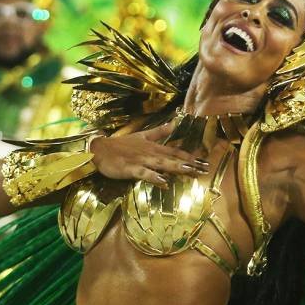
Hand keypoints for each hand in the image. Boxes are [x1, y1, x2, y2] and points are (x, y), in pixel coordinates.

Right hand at [90, 122, 208, 186]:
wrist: (100, 149)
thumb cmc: (121, 145)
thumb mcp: (142, 136)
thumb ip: (160, 132)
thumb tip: (175, 123)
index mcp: (154, 147)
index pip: (175, 152)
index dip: (190, 157)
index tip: (204, 162)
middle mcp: (150, 153)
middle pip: (172, 158)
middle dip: (189, 164)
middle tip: (204, 169)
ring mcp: (141, 161)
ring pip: (161, 164)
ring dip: (175, 167)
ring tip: (189, 171)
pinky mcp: (130, 169)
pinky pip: (144, 173)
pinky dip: (153, 177)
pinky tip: (163, 182)